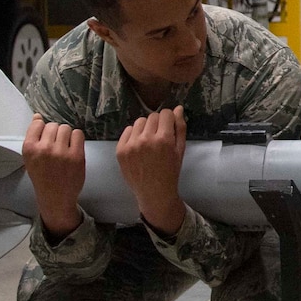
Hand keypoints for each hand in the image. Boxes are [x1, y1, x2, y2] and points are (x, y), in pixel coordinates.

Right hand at [23, 114, 85, 239]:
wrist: (55, 197)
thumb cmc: (42, 176)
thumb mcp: (30, 157)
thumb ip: (33, 137)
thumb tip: (37, 116)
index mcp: (29, 148)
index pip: (38, 124)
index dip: (43, 129)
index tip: (45, 138)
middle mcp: (44, 149)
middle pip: (53, 125)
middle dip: (55, 133)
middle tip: (56, 146)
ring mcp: (61, 152)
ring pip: (66, 128)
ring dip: (66, 135)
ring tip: (64, 147)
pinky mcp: (76, 156)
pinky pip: (78, 134)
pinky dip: (76, 139)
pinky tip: (72, 148)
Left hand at [116, 107, 188, 236]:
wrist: (154, 192)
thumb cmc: (170, 171)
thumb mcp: (180, 150)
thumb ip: (180, 128)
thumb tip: (178, 108)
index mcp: (164, 139)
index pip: (165, 113)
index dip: (169, 119)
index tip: (169, 128)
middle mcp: (146, 139)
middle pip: (152, 116)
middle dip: (158, 123)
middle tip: (159, 137)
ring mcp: (131, 145)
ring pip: (139, 121)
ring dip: (145, 128)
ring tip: (148, 141)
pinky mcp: (120, 150)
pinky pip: (128, 130)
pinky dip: (134, 135)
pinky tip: (139, 146)